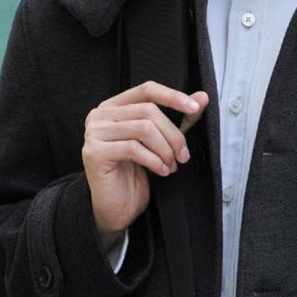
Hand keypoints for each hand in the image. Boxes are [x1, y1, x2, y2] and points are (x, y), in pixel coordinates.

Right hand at [83, 81, 209, 241]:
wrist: (116, 207)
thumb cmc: (135, 173)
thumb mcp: (161, 142)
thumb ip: (179, 119)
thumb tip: (202, 97)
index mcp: (114, 107)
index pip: (147, 90)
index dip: (172, 96)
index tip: (194, 108)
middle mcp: (100, 115)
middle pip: (148, 111)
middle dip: (173, 135)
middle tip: (182, 155)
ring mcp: (94, 133)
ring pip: (143, 128)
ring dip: (165, 149)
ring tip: (171, 165)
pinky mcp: (95, 153)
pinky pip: (133, 148)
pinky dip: (154, 160)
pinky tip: (160, 171)